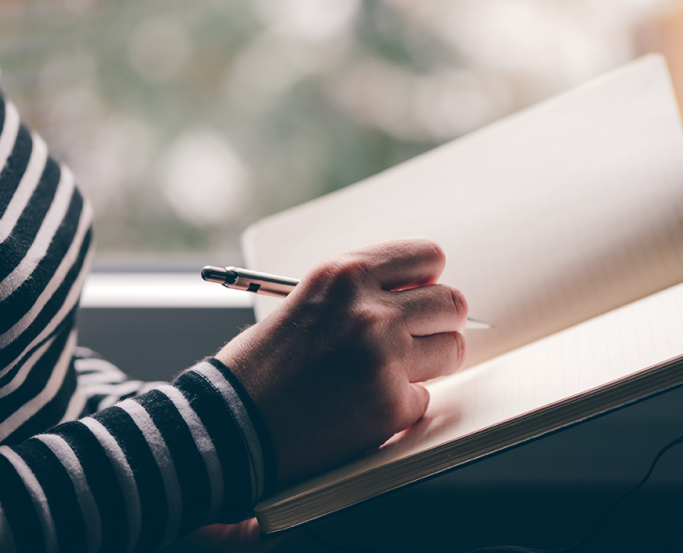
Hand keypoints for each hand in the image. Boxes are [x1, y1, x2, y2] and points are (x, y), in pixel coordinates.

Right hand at [216, 237, 467, 484]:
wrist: (231, 425)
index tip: (420, 294)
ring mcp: (384, 359)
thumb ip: (363, 292)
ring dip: (431, 362)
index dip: (426, 280)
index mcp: (345, 274)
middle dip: (438, 322)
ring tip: (391, 373)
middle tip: (415, 339)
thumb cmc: (263, 366)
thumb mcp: (309, 301)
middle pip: (451, 303)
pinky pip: (425, 397)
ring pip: (452, 349)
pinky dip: (402, 405)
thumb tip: (420, 294)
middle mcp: (370, 311)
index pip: (427, 256)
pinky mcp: (391, 405)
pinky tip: (365, 406)